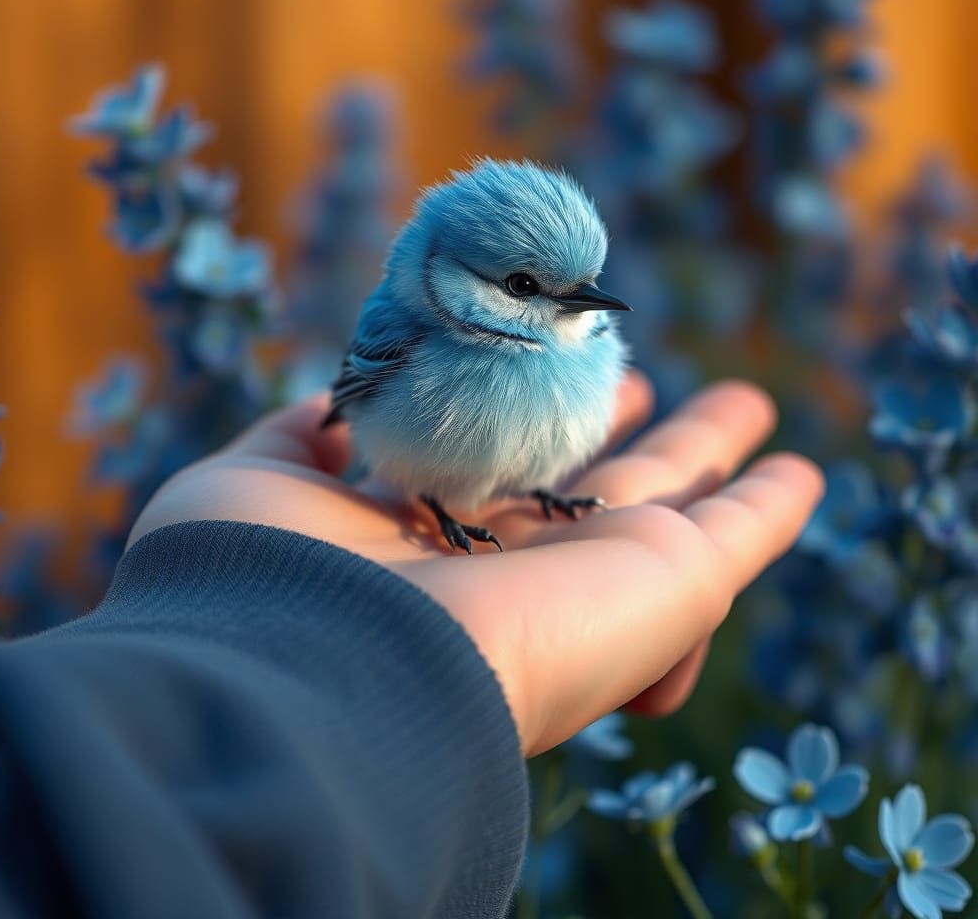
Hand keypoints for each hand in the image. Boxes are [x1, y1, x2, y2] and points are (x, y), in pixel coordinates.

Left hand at [128, 373, 821, 756]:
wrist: (325, 688)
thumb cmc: (263, 585)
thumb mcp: (255, 489)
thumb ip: (295, 445)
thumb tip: (323, 416)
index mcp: (431, 546)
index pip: (489, 479)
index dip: (515, 424)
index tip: (537, 370)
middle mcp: (518, 568)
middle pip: (586, 485)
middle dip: (618, 435)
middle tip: (645, 380)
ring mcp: (596, 578)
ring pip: (674, 506)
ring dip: (712, 456)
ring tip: (750, 405)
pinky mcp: (668, 588)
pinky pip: (741, 541)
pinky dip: (774, 510)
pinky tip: (804, 473)